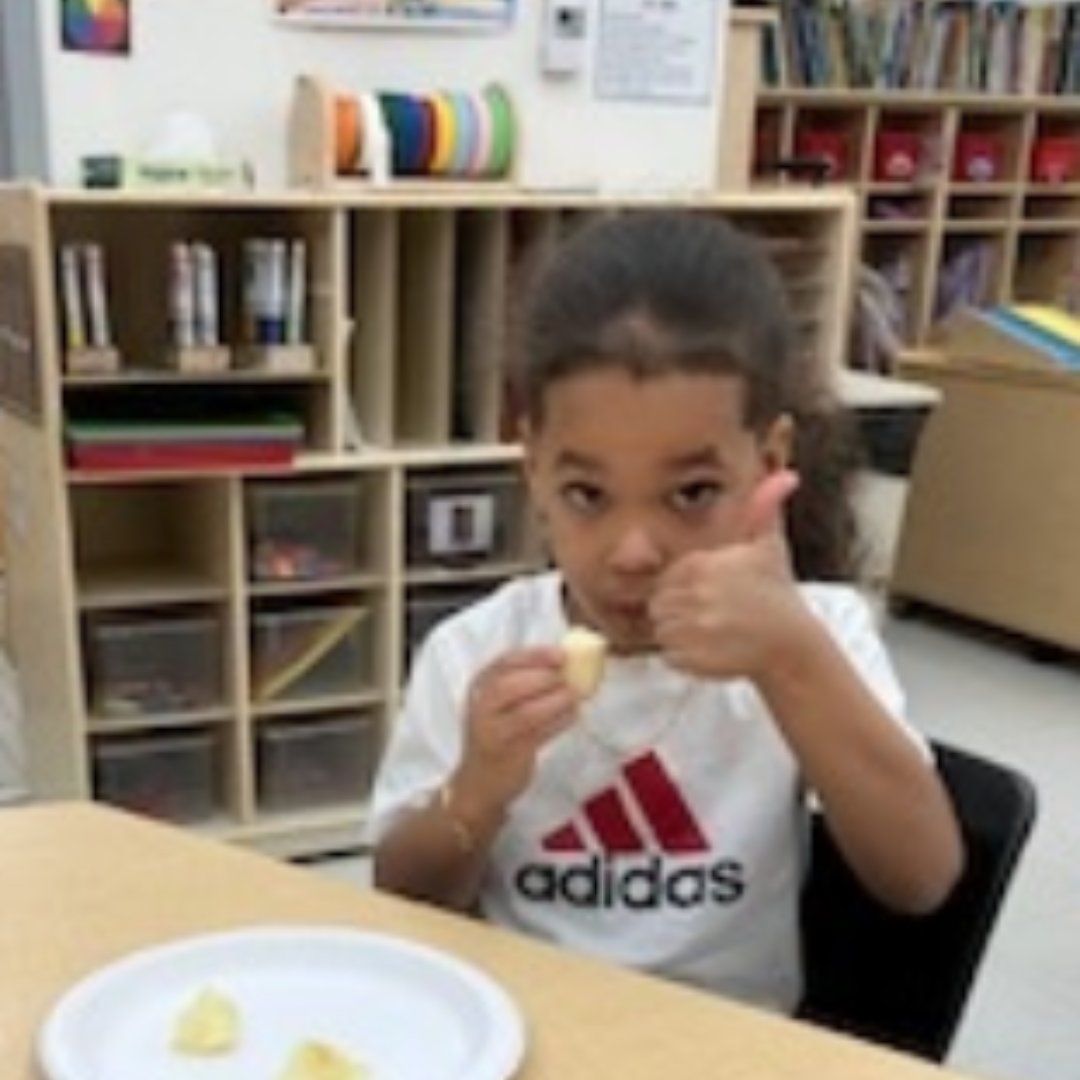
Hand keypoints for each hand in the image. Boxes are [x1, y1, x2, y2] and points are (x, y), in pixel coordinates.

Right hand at [453, 647, 577, 819]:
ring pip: (526, 713)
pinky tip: (573, 715)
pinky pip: (539, 735)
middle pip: (510, 686)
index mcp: (480, 686)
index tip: (561, 654)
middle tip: (568, 678)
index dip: (535, 655)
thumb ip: (524, 680)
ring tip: (574, 696)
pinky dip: (559, 722)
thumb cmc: (497, 733)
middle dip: (544, 678)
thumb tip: (567, 661)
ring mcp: (493, 733)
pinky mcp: (509, 754)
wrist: (480, 781)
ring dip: (556, 702)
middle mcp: (481, 708)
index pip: (505, 662)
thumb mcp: (499, 702)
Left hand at [650, 470, 810, 679]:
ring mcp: (694, 628)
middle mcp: (696, 594)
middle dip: (679, 611)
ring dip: (679, 634)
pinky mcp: (693, 659)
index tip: (709, 595)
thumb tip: (786, 474)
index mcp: (704, 564)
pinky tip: (710, 650)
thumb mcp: (769, 547)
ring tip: (711, 633)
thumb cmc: (777, 594)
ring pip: (661, 630)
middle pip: (659, 604)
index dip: (684, 588)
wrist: (793, 644)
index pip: (667, 577)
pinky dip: (683, 657)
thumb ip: (764, 509)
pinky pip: (668, 656)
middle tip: (710, 617)